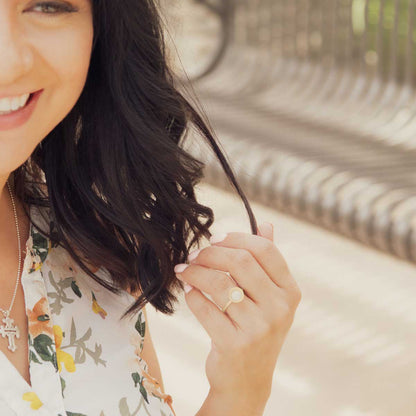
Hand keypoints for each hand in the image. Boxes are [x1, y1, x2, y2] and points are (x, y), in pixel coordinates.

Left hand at [174, 222, 301, 411]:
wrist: (247, 380)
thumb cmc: (256, 329)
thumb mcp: (269, 297)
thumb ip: (267, 261)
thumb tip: (266, 224)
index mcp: (290, 292)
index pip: (265, 249)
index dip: (236, 238)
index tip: (214, 238)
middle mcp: (279, 308)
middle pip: (240, 262)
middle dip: (210, 253)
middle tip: (193, 255)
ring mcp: (259, 328)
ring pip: (219, 283)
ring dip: (195, 272)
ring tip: (184, 270)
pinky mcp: (235, 344)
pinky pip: (205, 307)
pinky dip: (192, 294)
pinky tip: (188, 290)